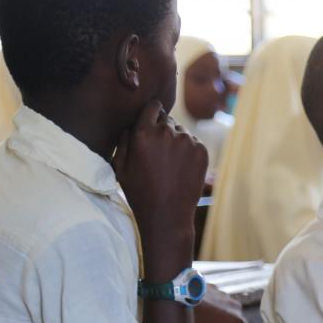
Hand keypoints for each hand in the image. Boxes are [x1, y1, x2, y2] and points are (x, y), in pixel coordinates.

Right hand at [113, 100, 207, 276]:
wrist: (168, 215)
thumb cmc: (140, 193)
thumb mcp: (120, 167)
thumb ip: (123, 140)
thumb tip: (130, 125)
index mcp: (144, 133)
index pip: (153, 107)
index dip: (152, 113)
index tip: (152, 121)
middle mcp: (167, 132)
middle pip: (167, 119)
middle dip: (163, 129)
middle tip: (159, 151)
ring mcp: (187, 141)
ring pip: (182, 132)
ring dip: (176, 141)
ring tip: (170, 164)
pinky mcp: (202, 151)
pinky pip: (194, 143)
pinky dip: (189, 151)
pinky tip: (181, 168)